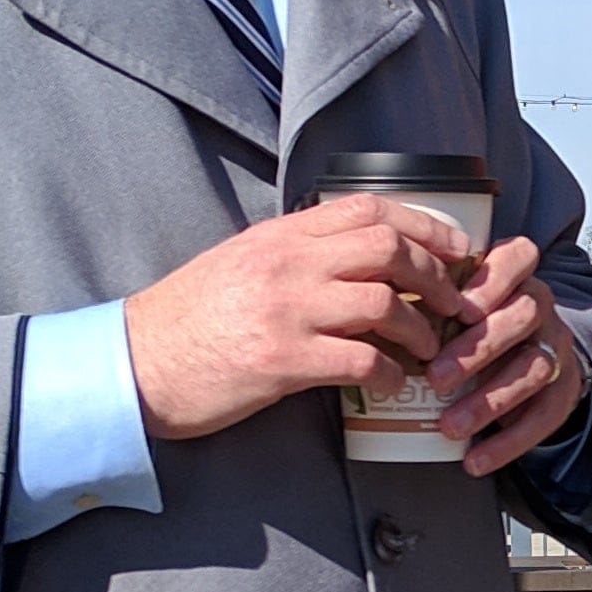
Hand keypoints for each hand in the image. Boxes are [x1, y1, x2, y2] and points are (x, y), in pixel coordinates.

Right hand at [124, 196, 474, 442]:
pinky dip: (390, 373)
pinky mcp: (281, 360)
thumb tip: (353, 256)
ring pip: (382, 302)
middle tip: (455, 303)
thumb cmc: (188, 320)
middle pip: (386, 248)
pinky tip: (394, 383)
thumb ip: (293, 253)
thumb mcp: (240, 263)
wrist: (135, 363)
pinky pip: (360, 361)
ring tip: (428, 349)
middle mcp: (285, 264)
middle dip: (434, 275)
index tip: (456, 246)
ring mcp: (284, 310)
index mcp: (279, 235)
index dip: (424, 223)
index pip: (367, 208)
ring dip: (419, 329)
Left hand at [428, 233, 588, 478]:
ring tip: (449, 426)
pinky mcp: (563, 389)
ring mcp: (555, 347)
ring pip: (533, 368)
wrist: (515, 364)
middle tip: (436, 378)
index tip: (459, 310)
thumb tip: (367, 313)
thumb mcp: (446, 306)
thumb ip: (424, 301)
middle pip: (523, 315)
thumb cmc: (462, 328)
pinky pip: (545, 415)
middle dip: (478, 349)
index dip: (492, 281)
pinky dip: (508, 441)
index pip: (518, 258)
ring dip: (489, 401)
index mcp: (512, 275)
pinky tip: (475, 460)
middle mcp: (539, 306)